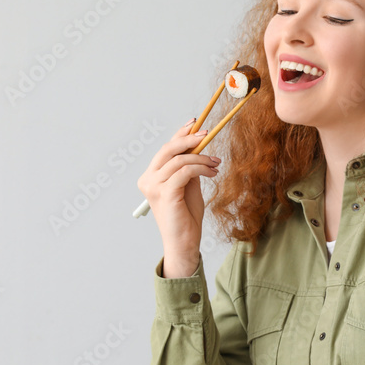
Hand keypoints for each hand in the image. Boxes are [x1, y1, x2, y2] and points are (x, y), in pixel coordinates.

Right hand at [136, 118, 221, 276]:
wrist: (184, 242)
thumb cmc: (186, 216)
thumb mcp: (188, 185)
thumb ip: (189, 167)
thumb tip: (199, 147)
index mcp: (151, 176)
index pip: (166, 149)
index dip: (180, 134)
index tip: (195, 123)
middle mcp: (148, 179)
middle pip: (168, 149)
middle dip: (189, 139)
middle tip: (208, 134)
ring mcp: (154, 186)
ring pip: (179, 160)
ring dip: (201, 158)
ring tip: (216, 163)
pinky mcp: (164, 193)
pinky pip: (185, 171)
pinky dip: (201, 168)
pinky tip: (212, 173)